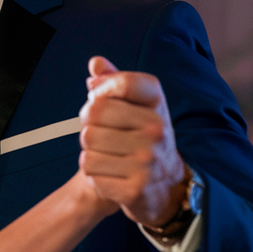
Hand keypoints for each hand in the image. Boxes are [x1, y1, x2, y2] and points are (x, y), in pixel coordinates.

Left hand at [79, 56, 186, 226]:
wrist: (164, 187)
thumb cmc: (142, 139)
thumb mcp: (136, 106)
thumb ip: (114, 81)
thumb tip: (96, 63)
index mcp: (158, 105)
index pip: (122, 82)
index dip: (101, 90)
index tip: (99, 97)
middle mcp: (158, 130)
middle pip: (94, 111)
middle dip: (90, 122)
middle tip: (104, 133)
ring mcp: (148, 161)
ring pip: (88, 141)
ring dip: (90, 148)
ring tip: (109, 154)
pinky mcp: (134, 188)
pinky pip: (90, 168)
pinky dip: (93, 171)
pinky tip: (112, 172)